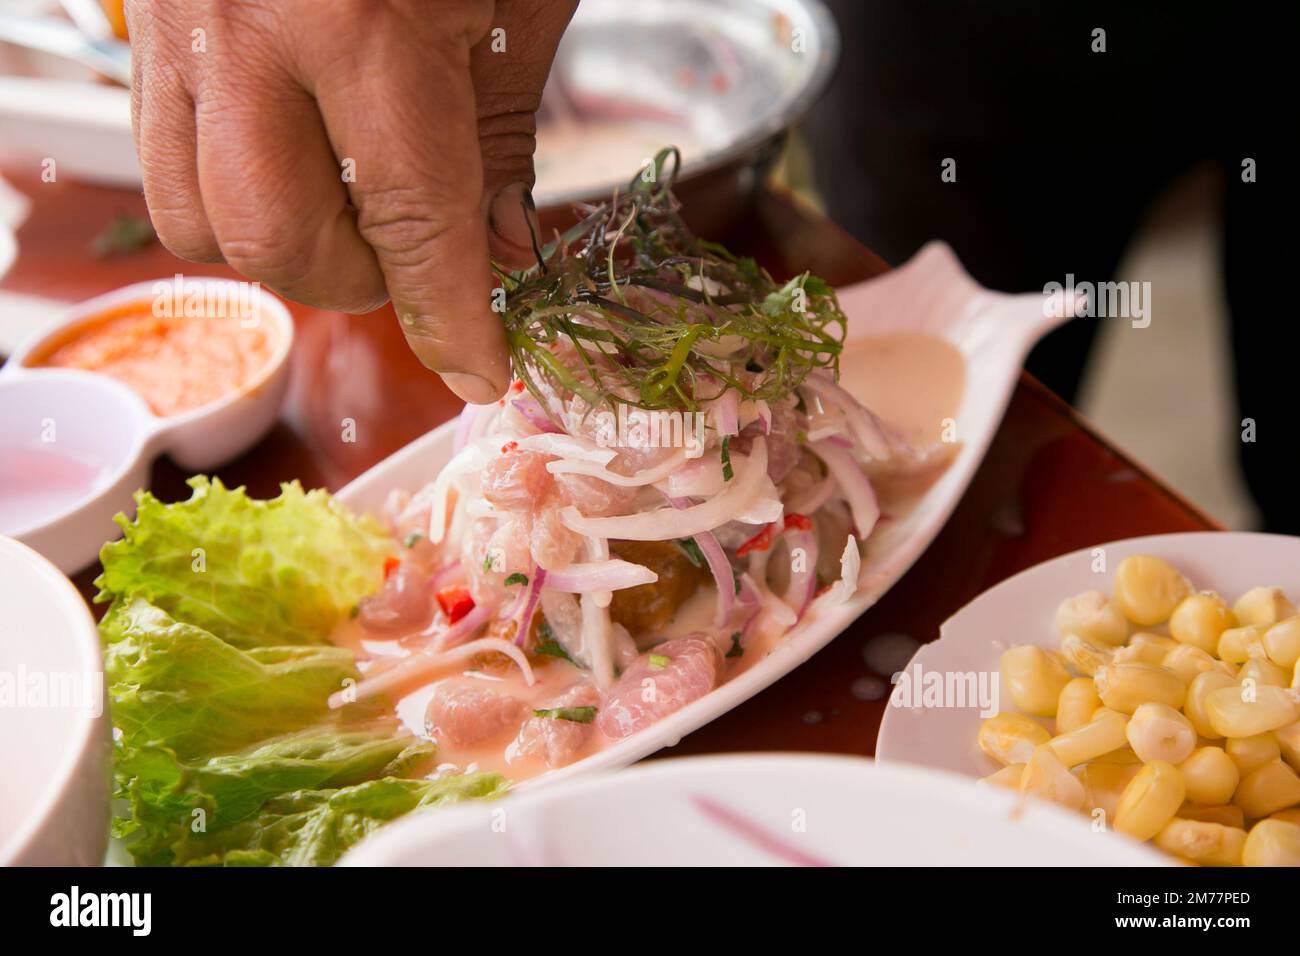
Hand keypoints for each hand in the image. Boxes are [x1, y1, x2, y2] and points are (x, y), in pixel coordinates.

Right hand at [126, 0, 575, 402]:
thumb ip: (501, 139)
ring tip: (353, 211)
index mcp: (366, 22)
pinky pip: (161, 151)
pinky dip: (230, 189)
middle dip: (358, 283)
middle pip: (272, 241)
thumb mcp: (521, 2)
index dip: (451, 319)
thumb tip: (498, 259)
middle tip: (417, 259)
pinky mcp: (148, 14)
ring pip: (195, 216)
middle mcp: (250, 26)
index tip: (480, 368)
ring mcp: (180, 17)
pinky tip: (294, 160)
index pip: (412, 227)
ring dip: (284, 247)